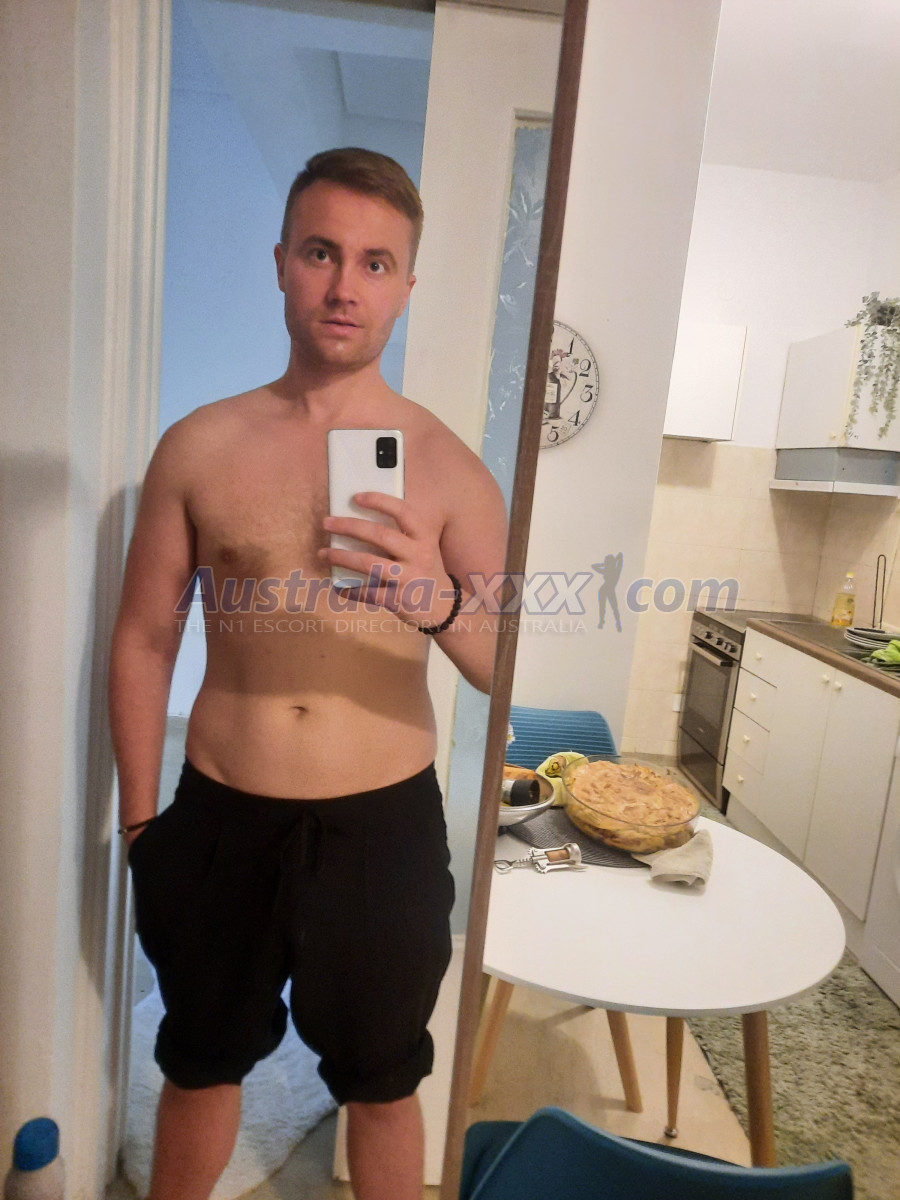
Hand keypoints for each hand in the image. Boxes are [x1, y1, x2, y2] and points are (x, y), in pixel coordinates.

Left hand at [319, 492, 455, 627]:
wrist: (444, 606)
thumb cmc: (425, 569)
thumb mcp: (422, 547)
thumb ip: (401, 533)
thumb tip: (360, 519)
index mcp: (423, 537)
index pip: (402, 511)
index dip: (378, 501)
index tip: (355, 497)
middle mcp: (418, 554)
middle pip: (379, 535)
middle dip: (348, 527)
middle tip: (326, 523)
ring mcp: (408, 578)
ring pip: (369, 564)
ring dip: (341, 557)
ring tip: (323, 553)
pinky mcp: (399, 600)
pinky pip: (368, 593)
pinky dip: (350, 590)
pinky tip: (338, 586)